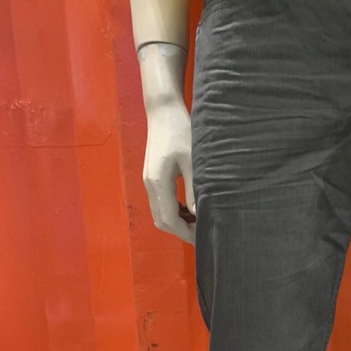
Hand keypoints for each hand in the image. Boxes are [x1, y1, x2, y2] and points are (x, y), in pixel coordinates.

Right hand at [143, 97, 195, 244]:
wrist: (163, 112)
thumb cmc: (180, 132)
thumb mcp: (192, 160)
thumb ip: (194, 188)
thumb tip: (198, 214)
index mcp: (158, 182)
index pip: (169, 219)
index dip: (186, 233)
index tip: (202, 238)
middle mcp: (149, 185)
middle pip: (161, 221)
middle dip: (181, 231)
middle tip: (202, 234)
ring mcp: (148, 181)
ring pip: (160, 214)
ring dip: (177, 222)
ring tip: (198, 222)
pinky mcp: (151, 177)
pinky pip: (160, 203)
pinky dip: (173, 212)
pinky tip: (189, 209)